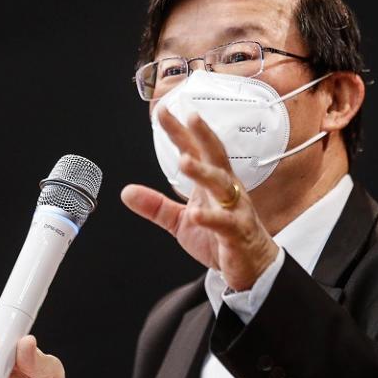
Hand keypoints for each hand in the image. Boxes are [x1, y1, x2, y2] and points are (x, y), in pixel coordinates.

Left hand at [121, 109, 278, 290]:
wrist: (251, 266)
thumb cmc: (221, 237)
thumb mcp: (181, 221)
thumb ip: (155, 205)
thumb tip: (126, 192)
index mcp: (211, 183)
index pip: (194, 150)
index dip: (179, 131)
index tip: (163, 111)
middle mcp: (225, 190)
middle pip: (215, 157)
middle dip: (203, 136)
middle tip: (191, 117)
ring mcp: (234, 209)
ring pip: (221, 185)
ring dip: (203, 172)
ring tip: (185, 161)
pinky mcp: (237, 232)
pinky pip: (224, 223)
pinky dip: (211, 218)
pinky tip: (197, 214)